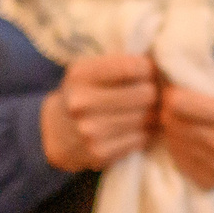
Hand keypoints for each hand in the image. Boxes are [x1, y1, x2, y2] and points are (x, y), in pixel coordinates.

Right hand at [40, 54, 159, 171]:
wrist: (54, 131)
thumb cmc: (82, 93)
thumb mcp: (89, 70)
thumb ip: (118, 63)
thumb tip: (160, 60)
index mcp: (81, 75)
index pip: (131, 67)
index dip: (149, 68)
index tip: (149, 70)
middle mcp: (82, 102)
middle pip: (145, 94)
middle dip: (155, 91)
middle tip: (154, 91)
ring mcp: (90, 130)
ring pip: (147, 118)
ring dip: (153, 113)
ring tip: (148, 109)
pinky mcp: (100, 153)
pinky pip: (141, 138)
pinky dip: (144, 132)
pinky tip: (137, 127)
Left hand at [159, 64, 213, 189]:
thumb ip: (199, 70)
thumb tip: (161, 66)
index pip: (177, 103)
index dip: (171, 93)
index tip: (176, 89)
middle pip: (171, 123)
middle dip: (169, 111)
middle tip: (180, 104)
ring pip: (172, 142)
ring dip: (175, 130)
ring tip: (191, 122)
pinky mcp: (212, 181)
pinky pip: (179, 161)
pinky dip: (182, 149)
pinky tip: (197, 140)